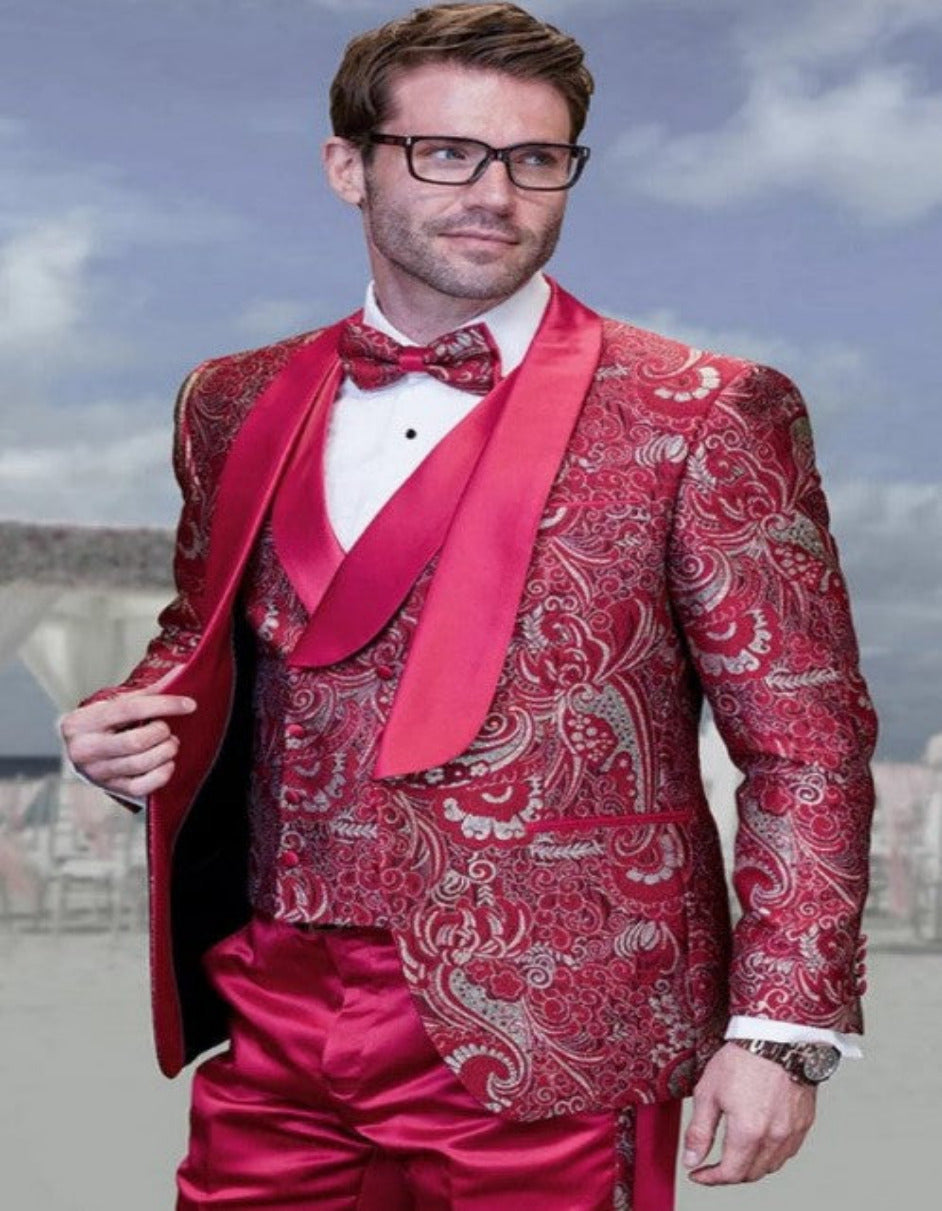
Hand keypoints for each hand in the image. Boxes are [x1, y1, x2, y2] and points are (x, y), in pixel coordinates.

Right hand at [60, 670, 195, 800]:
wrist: (76, 751)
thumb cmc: (100, 725)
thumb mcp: (114, 705)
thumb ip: (147, 692)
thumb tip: (180, 673)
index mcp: (84, 721)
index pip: (130, 709)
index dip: (164, 705)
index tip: (189, 704)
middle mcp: (85, 749)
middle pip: (135, 742)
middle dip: (161, 733)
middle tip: (167, 730)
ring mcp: (96, 772)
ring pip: (140, 764)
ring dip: (165, 752)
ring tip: (170, 744)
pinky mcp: (109, 788)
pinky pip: (141, 787)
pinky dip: (161, 775)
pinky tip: (167, 764)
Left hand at [683, 1041, 816, 1184]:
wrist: (777, 1037)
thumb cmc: (743, 1058)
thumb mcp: (708, 1091)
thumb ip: (699, 1131)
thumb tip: (691, 1159)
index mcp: (748, 1132)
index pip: (730, 1174)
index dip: (710, 1178)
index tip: (698, 1173)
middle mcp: (774, 1137)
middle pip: (751, 1174)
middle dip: (729, 1174)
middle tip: (713, 1164)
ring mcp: (792, 1131)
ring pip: (771, 1166)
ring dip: (751, 1166)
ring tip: (735, 1153)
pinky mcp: (804, 1122)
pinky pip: (787, 1151)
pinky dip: (771, 1154)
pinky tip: (760, 1141)